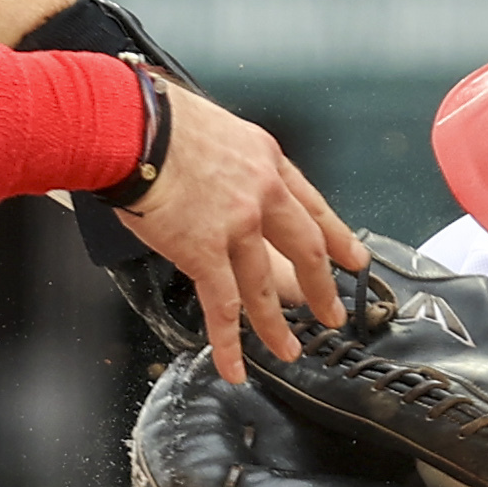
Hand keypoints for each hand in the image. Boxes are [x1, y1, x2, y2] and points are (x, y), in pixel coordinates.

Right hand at [113, 85, 358, 383]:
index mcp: (266, 162)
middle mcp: (262, 196)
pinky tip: (235, 366)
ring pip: (265, 289)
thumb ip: (230, 160)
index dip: (337, 237)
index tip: (352, 258)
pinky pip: (222, 307)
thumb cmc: (160, 119)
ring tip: (288, 350)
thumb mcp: (216, 127)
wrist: (135, 128)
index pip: (313, 207)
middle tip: (333, 314)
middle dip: (322, 290)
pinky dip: (229, 343)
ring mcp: (238, 228)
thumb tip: (219, 177)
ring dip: (277, 327)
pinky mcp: (205, 253)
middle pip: (306, 252)